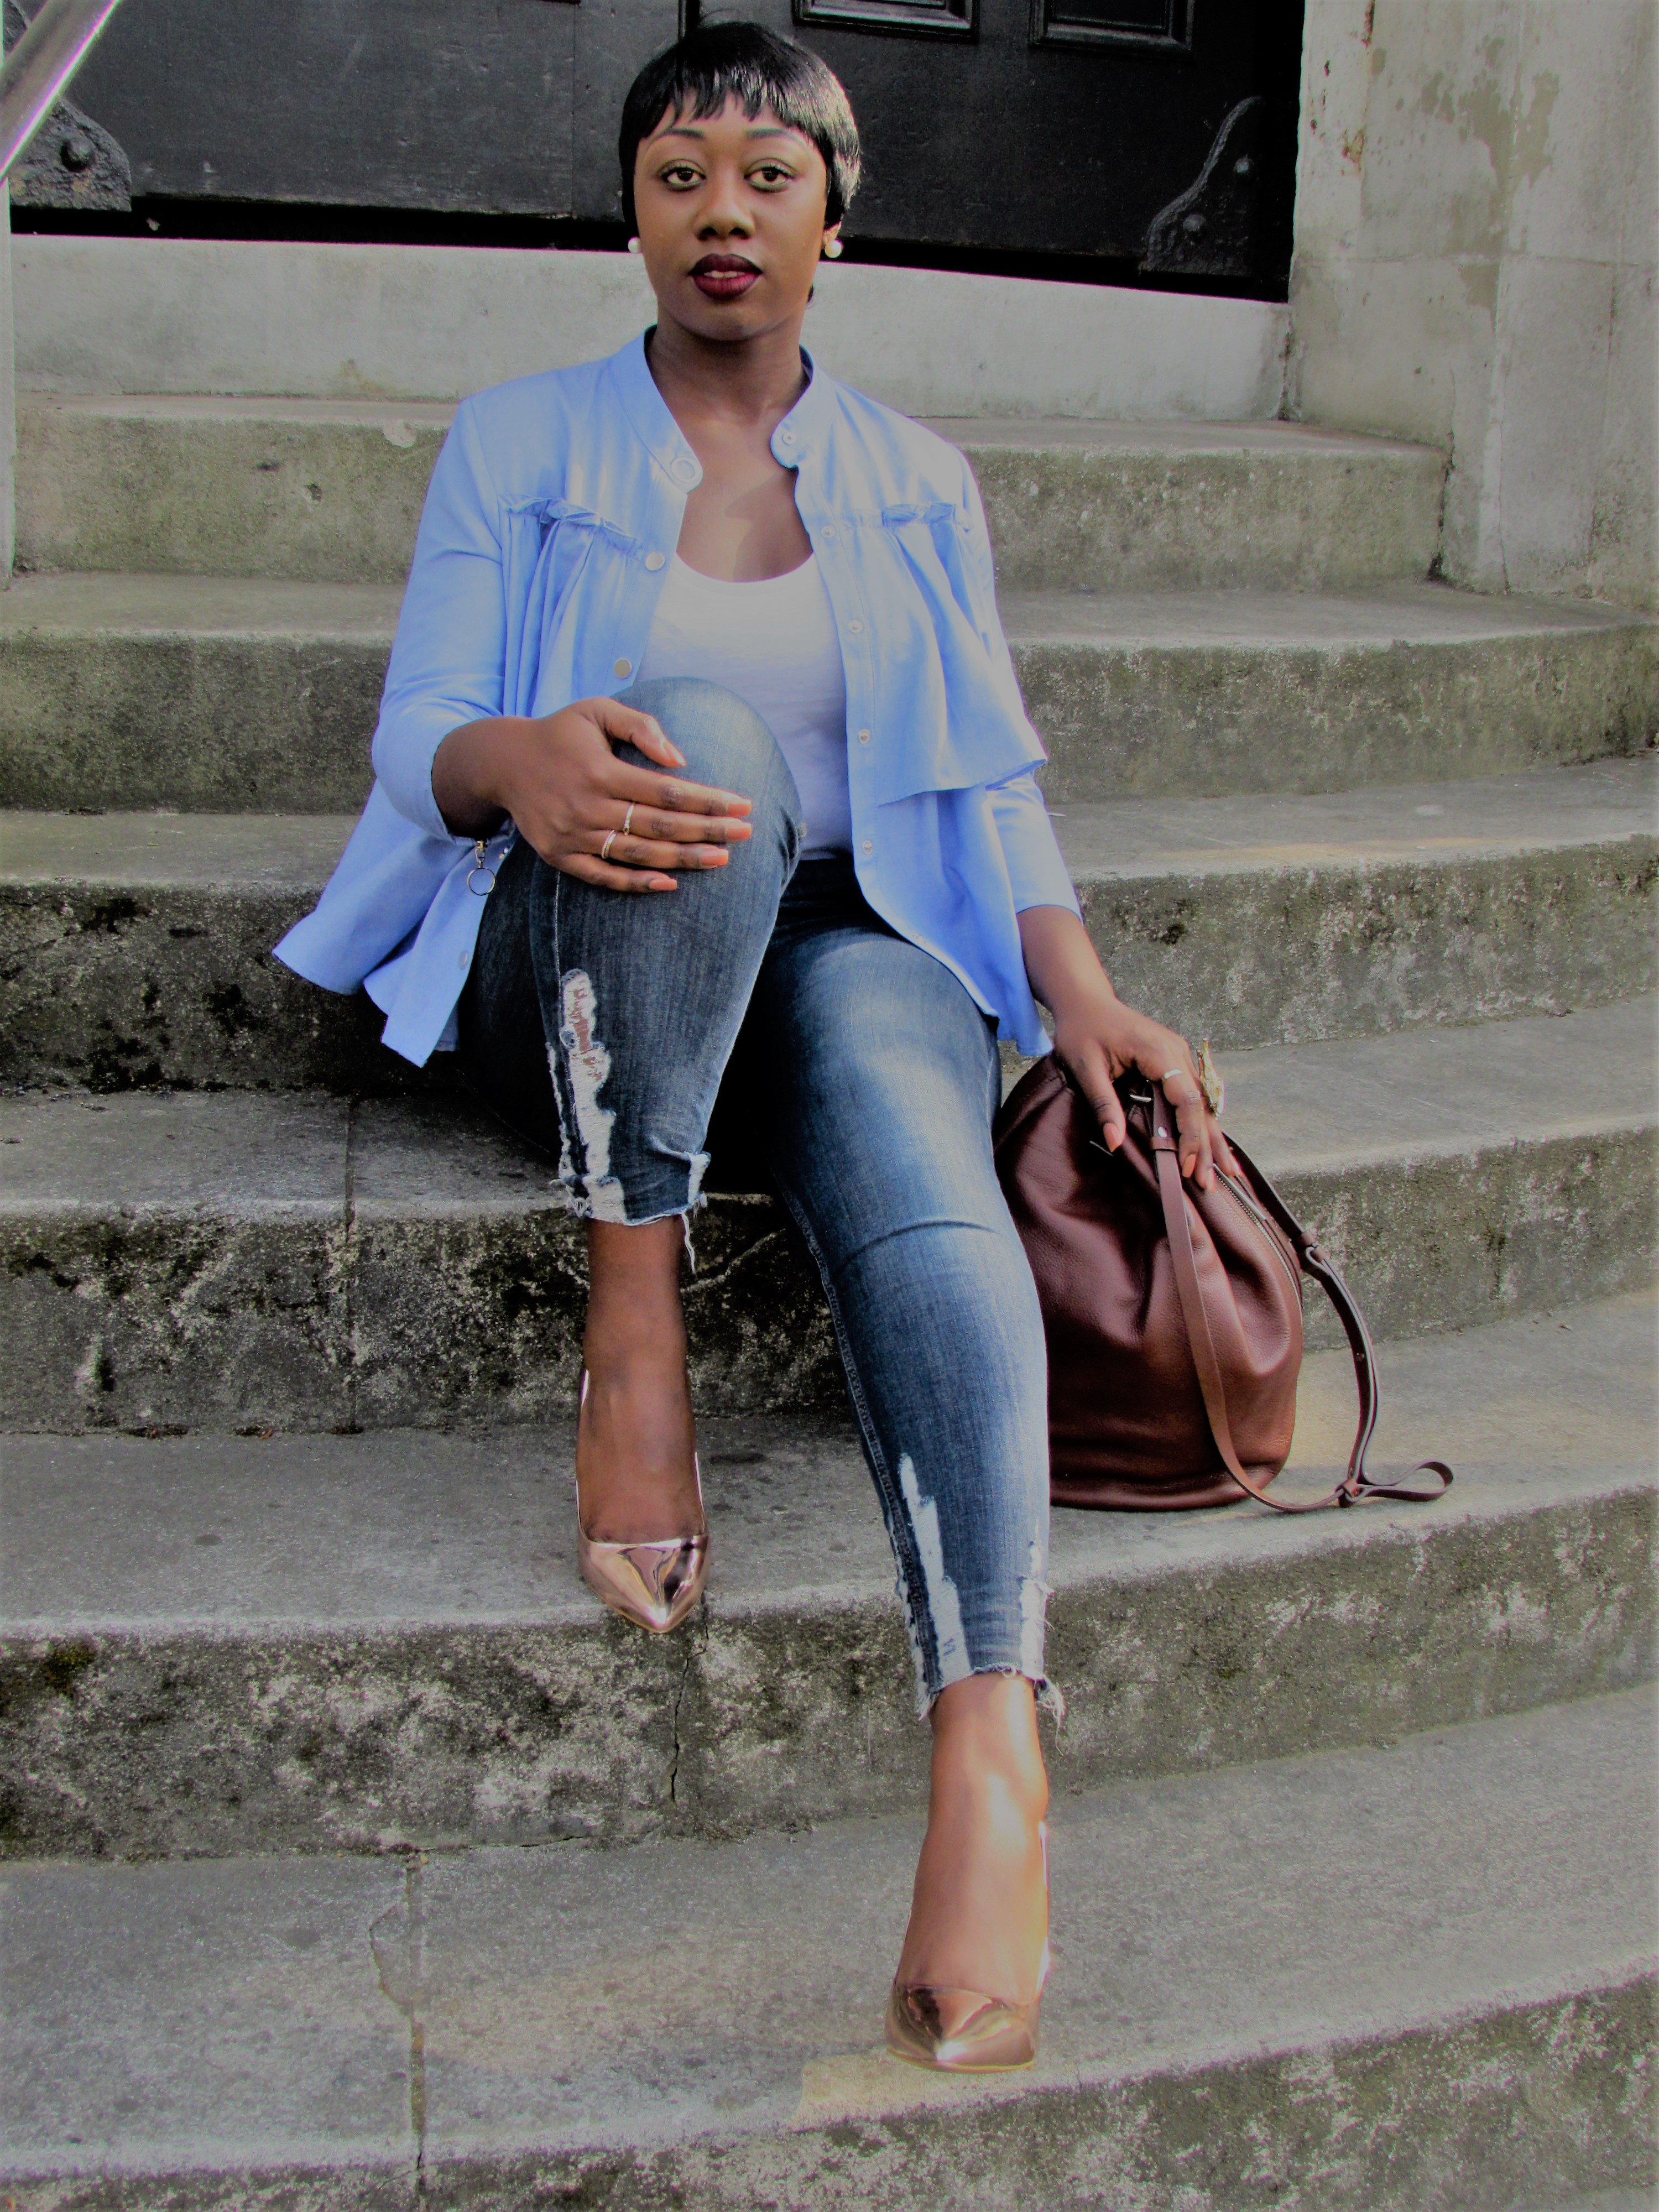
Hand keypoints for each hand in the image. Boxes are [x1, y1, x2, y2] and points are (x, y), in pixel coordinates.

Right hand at [432, 697, 751, 891]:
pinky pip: (604, 877)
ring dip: (683, 860)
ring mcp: (573, 835)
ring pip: (638, 855)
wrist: (502, 763)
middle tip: (746, 833)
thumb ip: (640, 726)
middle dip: (707, 831)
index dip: (708, 800)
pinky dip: (637, 884)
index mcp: (600, 770)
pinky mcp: (560, 856)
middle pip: (659, 826)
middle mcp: (586, 806)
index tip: (742, 805)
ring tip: (721, 858)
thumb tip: (679, 759)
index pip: (666, 791)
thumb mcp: (596, 710)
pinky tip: (671, 884)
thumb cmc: (560, 733)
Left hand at [1051, 990, 1236, 1191]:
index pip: (1186, 1099)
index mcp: (1158, 1051)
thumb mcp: (1085, 1067)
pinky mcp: (1173, 1060)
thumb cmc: (1082, 1030)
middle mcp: (1177, 1051)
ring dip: (1210, 1135)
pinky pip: (1193, 1094)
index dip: (1190, 1135)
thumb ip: (1102, 1103)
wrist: (1085, 1000)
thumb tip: (1114, 1142)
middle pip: (1201, 1104)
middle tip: (1210, 1182)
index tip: (1185, 1165)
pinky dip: (1201, 1120)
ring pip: (1202, 1100)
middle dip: (1207, 1145)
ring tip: (1226, 1170)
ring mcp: (1178, 1054)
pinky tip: (1210, 1143)